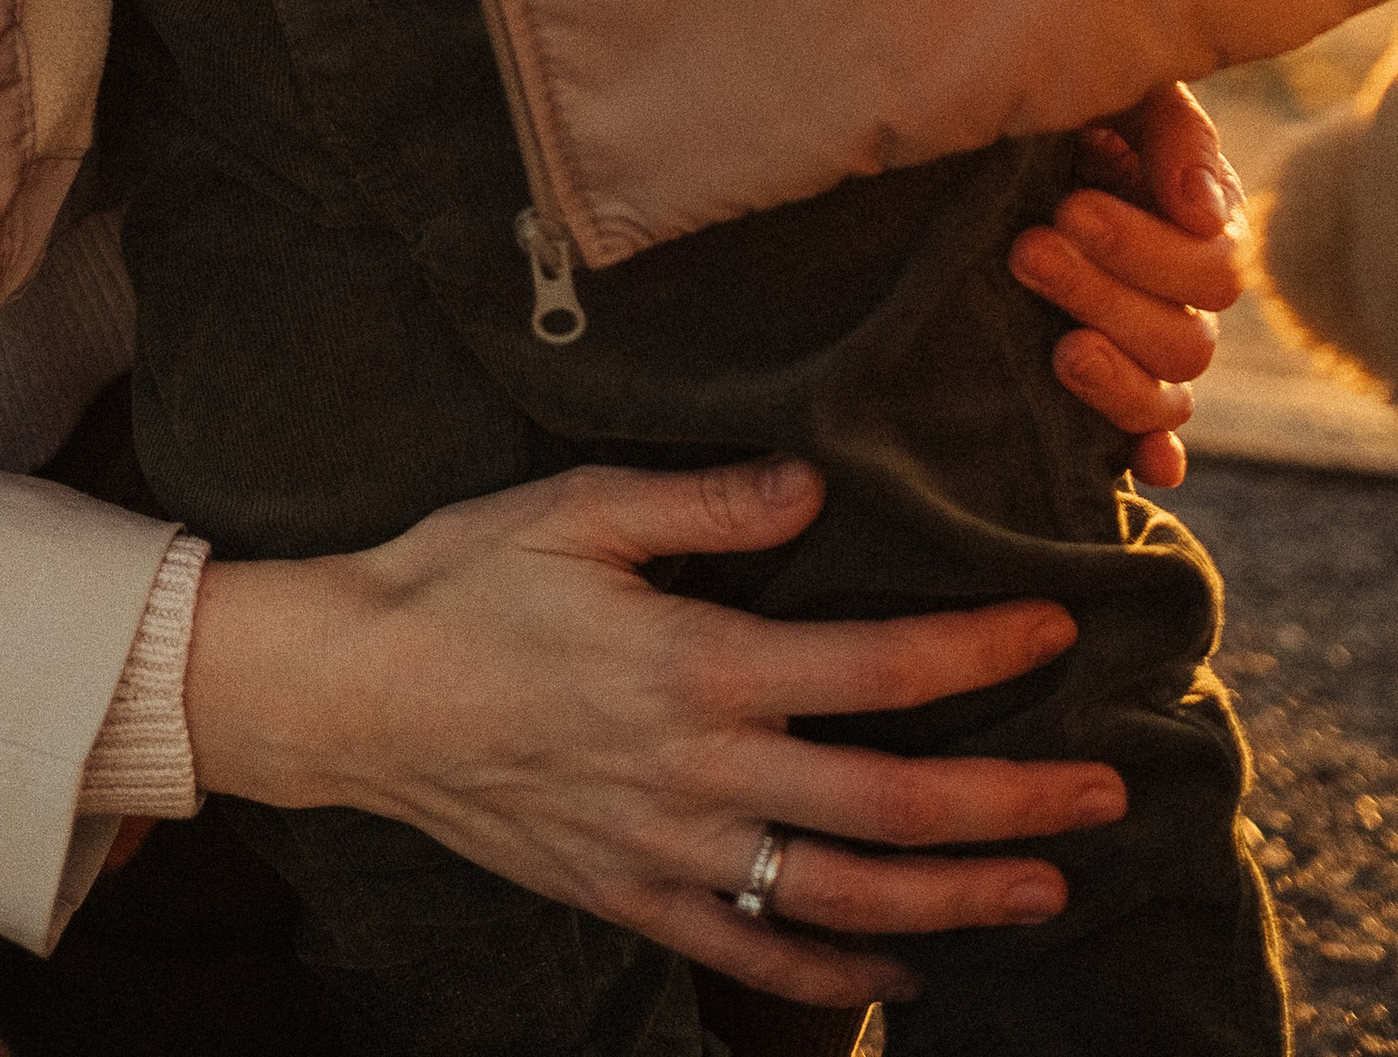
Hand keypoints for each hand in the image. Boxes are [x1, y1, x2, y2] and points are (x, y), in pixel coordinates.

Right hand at [184, 453, 1121, 1012]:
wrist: (350, 691)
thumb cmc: (461, 577)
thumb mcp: (575, 507)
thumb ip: (705, 504)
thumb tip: (814, 485)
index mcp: (695, 665)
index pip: (875, 665)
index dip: (977, 647)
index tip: (1054, 627)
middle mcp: (698, 771)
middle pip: (890, 799)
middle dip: (1011, 801)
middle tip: (1106, 798)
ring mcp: (666, 848)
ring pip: (842, 892)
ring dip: (956, 898)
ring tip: (1043, 893)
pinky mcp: (626, 894)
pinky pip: (749, 952)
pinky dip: (833, 971)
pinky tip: (899, 970)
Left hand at [1009, 82, 1245, 488]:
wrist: (978, 137)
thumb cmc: (1055, 106)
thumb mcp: (1117, 92)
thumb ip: (1170, 134)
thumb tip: (1202, 211)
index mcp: (1195, 226)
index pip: (1212, 266)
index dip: (1144, 247)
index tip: (1068, 207)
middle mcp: (1178, 297)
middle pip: (1186, 337)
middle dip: (1105, 296)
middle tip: (1028, 251)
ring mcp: (1141, 352)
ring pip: (1167, 395)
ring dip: (1116, 378)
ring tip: (1059, 350)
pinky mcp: (1100, 390)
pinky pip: (1144, 442)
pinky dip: (1147, 457)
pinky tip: (1143, 468)